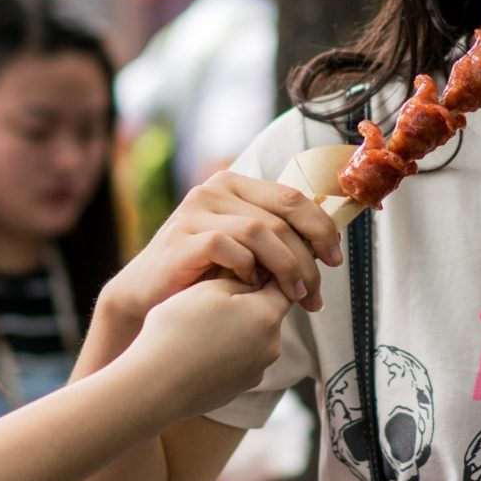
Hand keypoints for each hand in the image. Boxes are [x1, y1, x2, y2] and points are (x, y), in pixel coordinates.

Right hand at [102, 171, 342, 331]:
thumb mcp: (241, 247)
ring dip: (286, 267)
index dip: (321, 228)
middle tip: (316, 291)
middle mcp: (214, 189)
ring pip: (261, 232)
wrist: (146, 296)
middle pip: (282, 216)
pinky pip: (229, 247)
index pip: (293, 197)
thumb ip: (273, 236)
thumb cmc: (200, 274)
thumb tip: (327, 244)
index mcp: (234, 185)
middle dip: (308, 256)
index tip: (334, 260)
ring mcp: (196, 210)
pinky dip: (248, 269)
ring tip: (294, 295)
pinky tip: (250, 287)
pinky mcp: (182, 237)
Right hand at [120, 277, 292, 419]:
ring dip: (235, 330)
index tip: (240, 268)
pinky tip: (195, 352)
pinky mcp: (238, 391)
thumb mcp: (209, 288)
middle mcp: (270, 348)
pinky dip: (223, 354)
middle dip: (247, 304)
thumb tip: (257, 279)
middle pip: (267, 315)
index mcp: (267, 317)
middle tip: (212, 298)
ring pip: (252, 340)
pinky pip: (237, 362)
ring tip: (199, 328)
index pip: (282, 286)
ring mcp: (255, 373)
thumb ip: (240, 278)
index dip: (263, 272)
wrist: (154, 386)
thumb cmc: (178, 329)